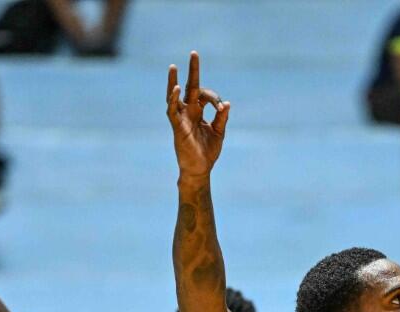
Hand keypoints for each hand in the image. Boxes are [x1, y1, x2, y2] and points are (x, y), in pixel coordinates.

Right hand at [166, 52, 229, 179]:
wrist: (200, 170)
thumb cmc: (207, 152)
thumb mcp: (219, 132)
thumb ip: (222, 118)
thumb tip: (227, 104)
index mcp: (198, 112)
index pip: (205, 95)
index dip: (214, 98)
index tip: (221, 109)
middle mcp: (188, 112)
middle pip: (189, 87)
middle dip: (192, 71)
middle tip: (194, 53)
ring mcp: (181, 118)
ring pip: (174, 96)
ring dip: (173, 81)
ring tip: (173, 66)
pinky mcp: (177, 127)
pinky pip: (172, 111)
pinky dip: (173, 100)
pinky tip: (175, 89)